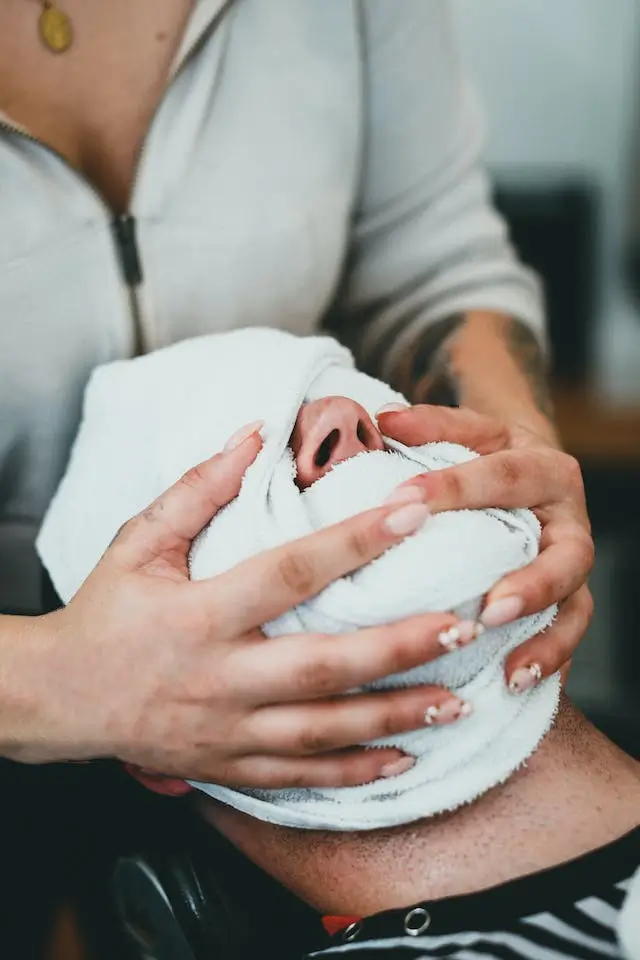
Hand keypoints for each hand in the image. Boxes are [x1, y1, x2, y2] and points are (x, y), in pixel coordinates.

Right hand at [15, 424, 475, 786]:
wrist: (57, 698)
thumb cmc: (104, 612)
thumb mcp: (137, 542)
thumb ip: (197, 488)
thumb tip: (253, 432)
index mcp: (197, 614)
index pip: (289, 572)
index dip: (355, 542)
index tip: (415, 513)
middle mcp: (219, 678)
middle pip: (323, 665)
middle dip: (398, 647)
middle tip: (461, 625)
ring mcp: (225, 731)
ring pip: (323, 731)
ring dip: (393, 718)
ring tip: (455, 702)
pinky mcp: (226, 766)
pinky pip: (299, 778)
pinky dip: (353, 773)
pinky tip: (403, 759)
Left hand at [377, 404, 593, 691]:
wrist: (528, 479)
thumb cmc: (485, 458)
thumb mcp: (465, 434)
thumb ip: (430, 425)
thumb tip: (382, 419)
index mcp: (543, 468)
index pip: (503, 475)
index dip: (455, 489)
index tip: (403, 503)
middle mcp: (569, 519)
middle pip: (567, 553)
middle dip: (531, 583)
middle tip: (490, 609)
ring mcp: (572, 567)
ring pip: (576, 605)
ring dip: (546, 639)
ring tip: (512, 670)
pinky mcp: (568, 603)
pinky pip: (567, 637)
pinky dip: (546, 662)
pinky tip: (513, 687)